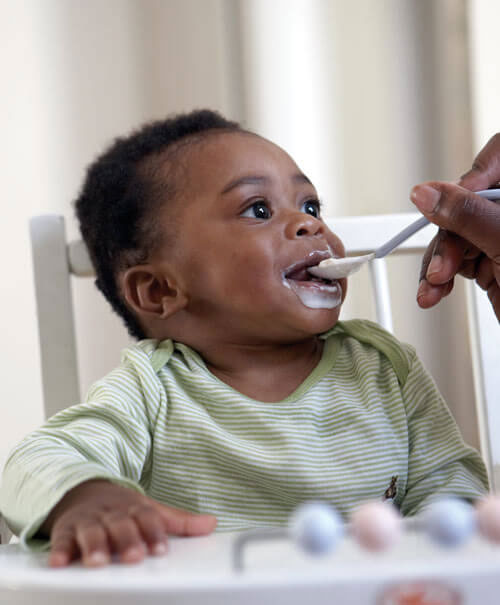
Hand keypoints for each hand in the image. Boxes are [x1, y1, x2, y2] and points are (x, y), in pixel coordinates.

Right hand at [41, 479, 216, 567]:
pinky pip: (61, 539)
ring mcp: (87, 520)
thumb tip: (212, 524)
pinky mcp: (65, 530)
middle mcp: (111, 513)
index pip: (147, 517)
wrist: (81, 490)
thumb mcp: (150, 509)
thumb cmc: (120, 508)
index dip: (154, 532)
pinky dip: (60, 550)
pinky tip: (60, 562)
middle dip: (127, 540)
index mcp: (134, 507)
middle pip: (120, 524)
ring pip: (91, 531)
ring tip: (99, 562)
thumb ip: (179, 521)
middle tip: (134, 557)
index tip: (161, 550)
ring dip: (95, 546)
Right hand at [410, 133, 499, 319]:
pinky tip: (434, 289)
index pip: (498, 156)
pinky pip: (454, 260)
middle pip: (466, 202)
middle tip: (444, 262)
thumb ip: (467, 214)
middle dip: (449, 238)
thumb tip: (427, 192)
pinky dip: (440, 278)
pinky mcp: (488, 262)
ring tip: (434, 284)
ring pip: (455, 235)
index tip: (450, 201)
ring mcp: (499, 238)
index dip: (472, 178)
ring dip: (438, 263)